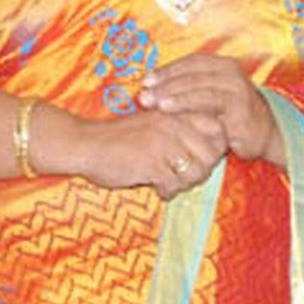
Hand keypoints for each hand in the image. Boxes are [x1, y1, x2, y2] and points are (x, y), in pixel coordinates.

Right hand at [57, 107, 229, 199]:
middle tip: (183, 175)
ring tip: (169, 182)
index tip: (198, 157)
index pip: (219, 130)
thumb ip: (183, 131)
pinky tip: (156, 187)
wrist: (84, 144)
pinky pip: (175, 183)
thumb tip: (215, 152)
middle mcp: (174, 124)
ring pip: (197, 171)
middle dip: (202, 170)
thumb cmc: (121, 138)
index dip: (215, 148)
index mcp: (177, 112)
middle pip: (213, 154)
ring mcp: (164, 143)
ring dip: (185, 183)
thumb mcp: (155, 124)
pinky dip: (168, 190)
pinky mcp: (151, 163)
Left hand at [139, 54, 283, 165]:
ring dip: (171, 92)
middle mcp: (231, 72)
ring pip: (197, 85)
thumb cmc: (230, 116)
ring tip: (152, 101)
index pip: (191, 61)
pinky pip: (207, 102)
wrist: (263, 133)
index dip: (168, 69)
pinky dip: (185, 104)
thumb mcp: (210, 97)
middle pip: (192, 72)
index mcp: (223, 65)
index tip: (146, 80)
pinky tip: (168, 109)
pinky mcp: (238, 106)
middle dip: (165, 83)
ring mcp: (236, 88)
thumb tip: (150, 86)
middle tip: (144, 93)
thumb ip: (188, 88)